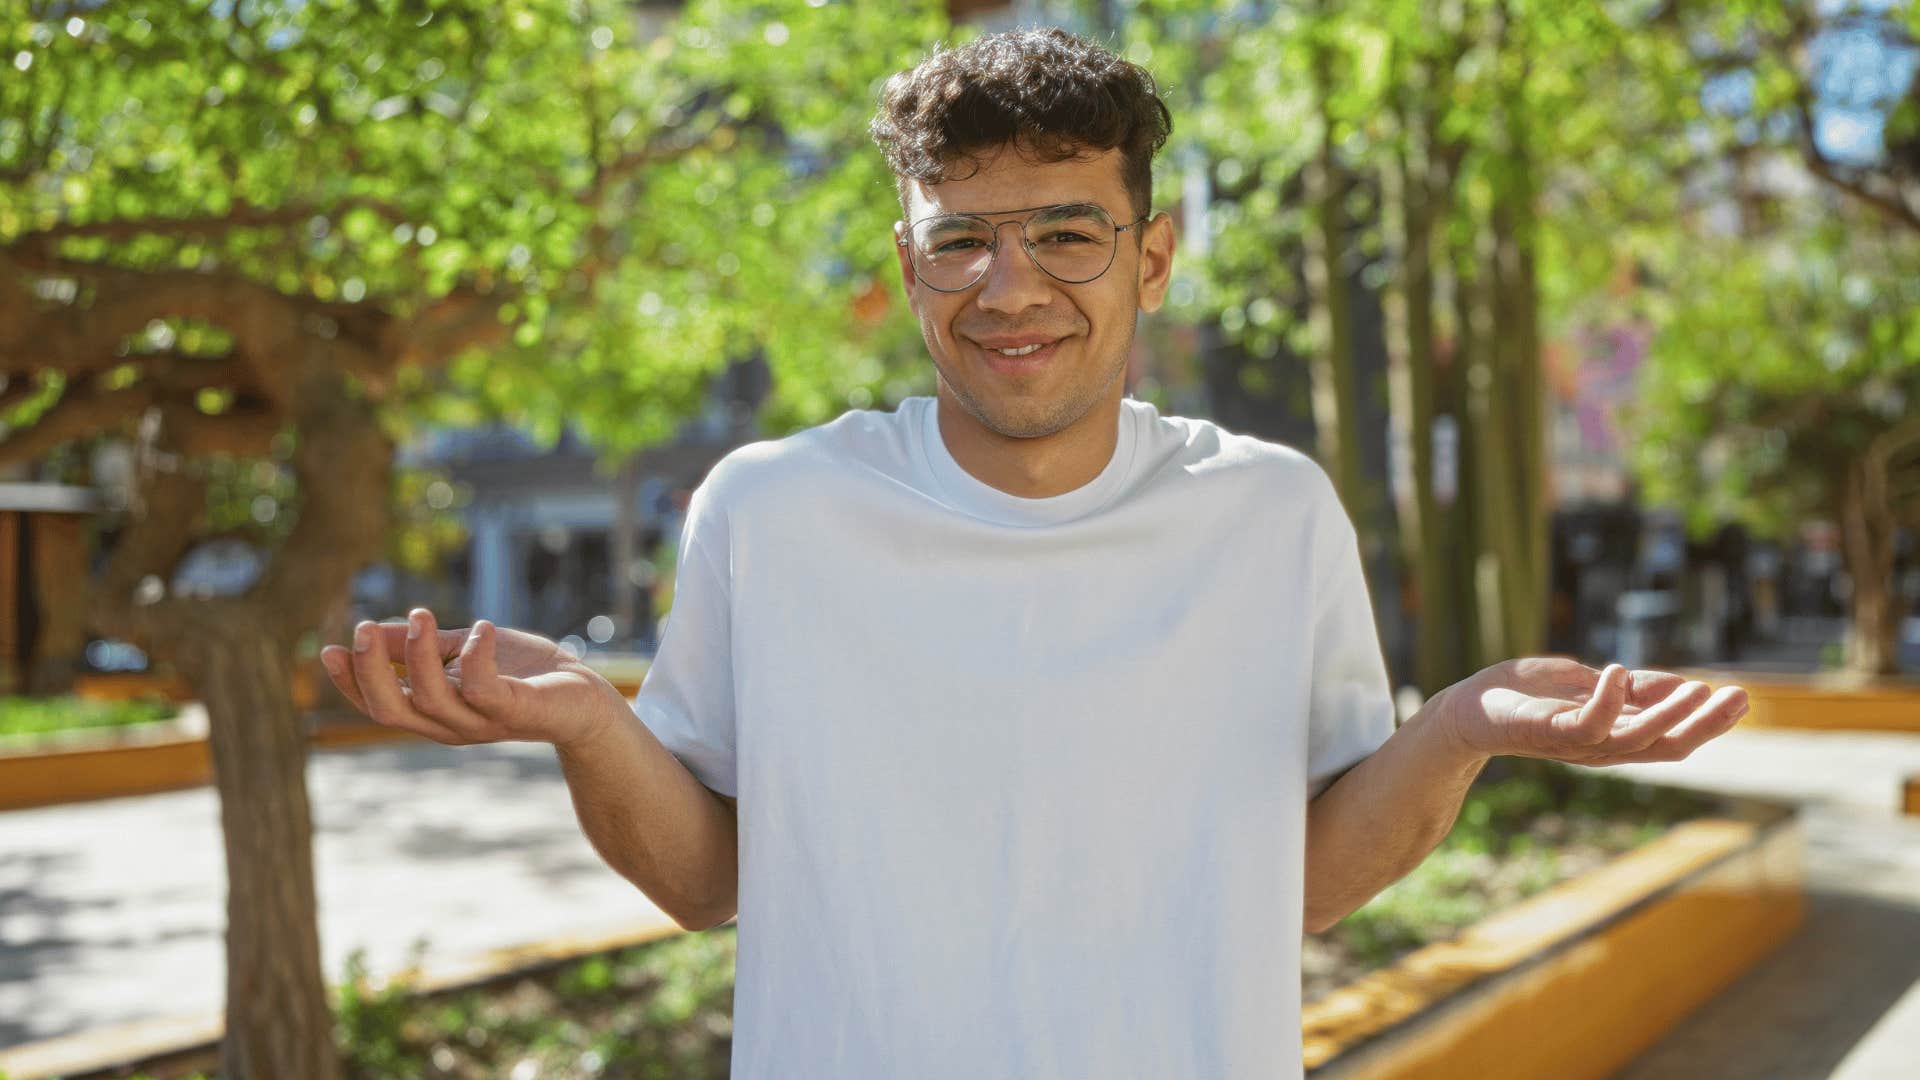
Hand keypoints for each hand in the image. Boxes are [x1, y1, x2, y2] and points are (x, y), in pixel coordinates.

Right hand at [318, 608, 626, 749]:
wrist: (585, 698)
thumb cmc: (524, 673)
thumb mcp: (462, 651)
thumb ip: (421, 645)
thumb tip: (369, 630)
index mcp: (434, 712)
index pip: (379, 705)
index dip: (350, 682)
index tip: (328, 648)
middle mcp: (452, 724)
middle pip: (392, 709)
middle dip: (369, 671)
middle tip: (360, 628)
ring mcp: (483, 721)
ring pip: (431, 700)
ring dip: (417, 655)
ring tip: (420, 615)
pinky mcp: (516, 710)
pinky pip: (485, 690)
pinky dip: (476, 657)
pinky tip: (479, 629)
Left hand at [1431, 657, 1748, 765]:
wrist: (1467, 710)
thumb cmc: (1526, 696)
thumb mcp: (1588, 684)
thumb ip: (1632, 688)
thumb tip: (1683, 684)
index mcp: (1615, 735)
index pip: (1671, 736)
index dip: (1708, 722)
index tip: (1743, 698)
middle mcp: (1601, 747)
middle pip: (1665, 746)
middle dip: (1704, 724)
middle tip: (1739, 697)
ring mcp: (1574, 743)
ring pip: (1633, 740)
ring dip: (1667, 714)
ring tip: (1697, 688)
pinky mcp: (1545, 732)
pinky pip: (1584, 724)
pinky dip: (1605, 700)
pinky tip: (1617, 671)